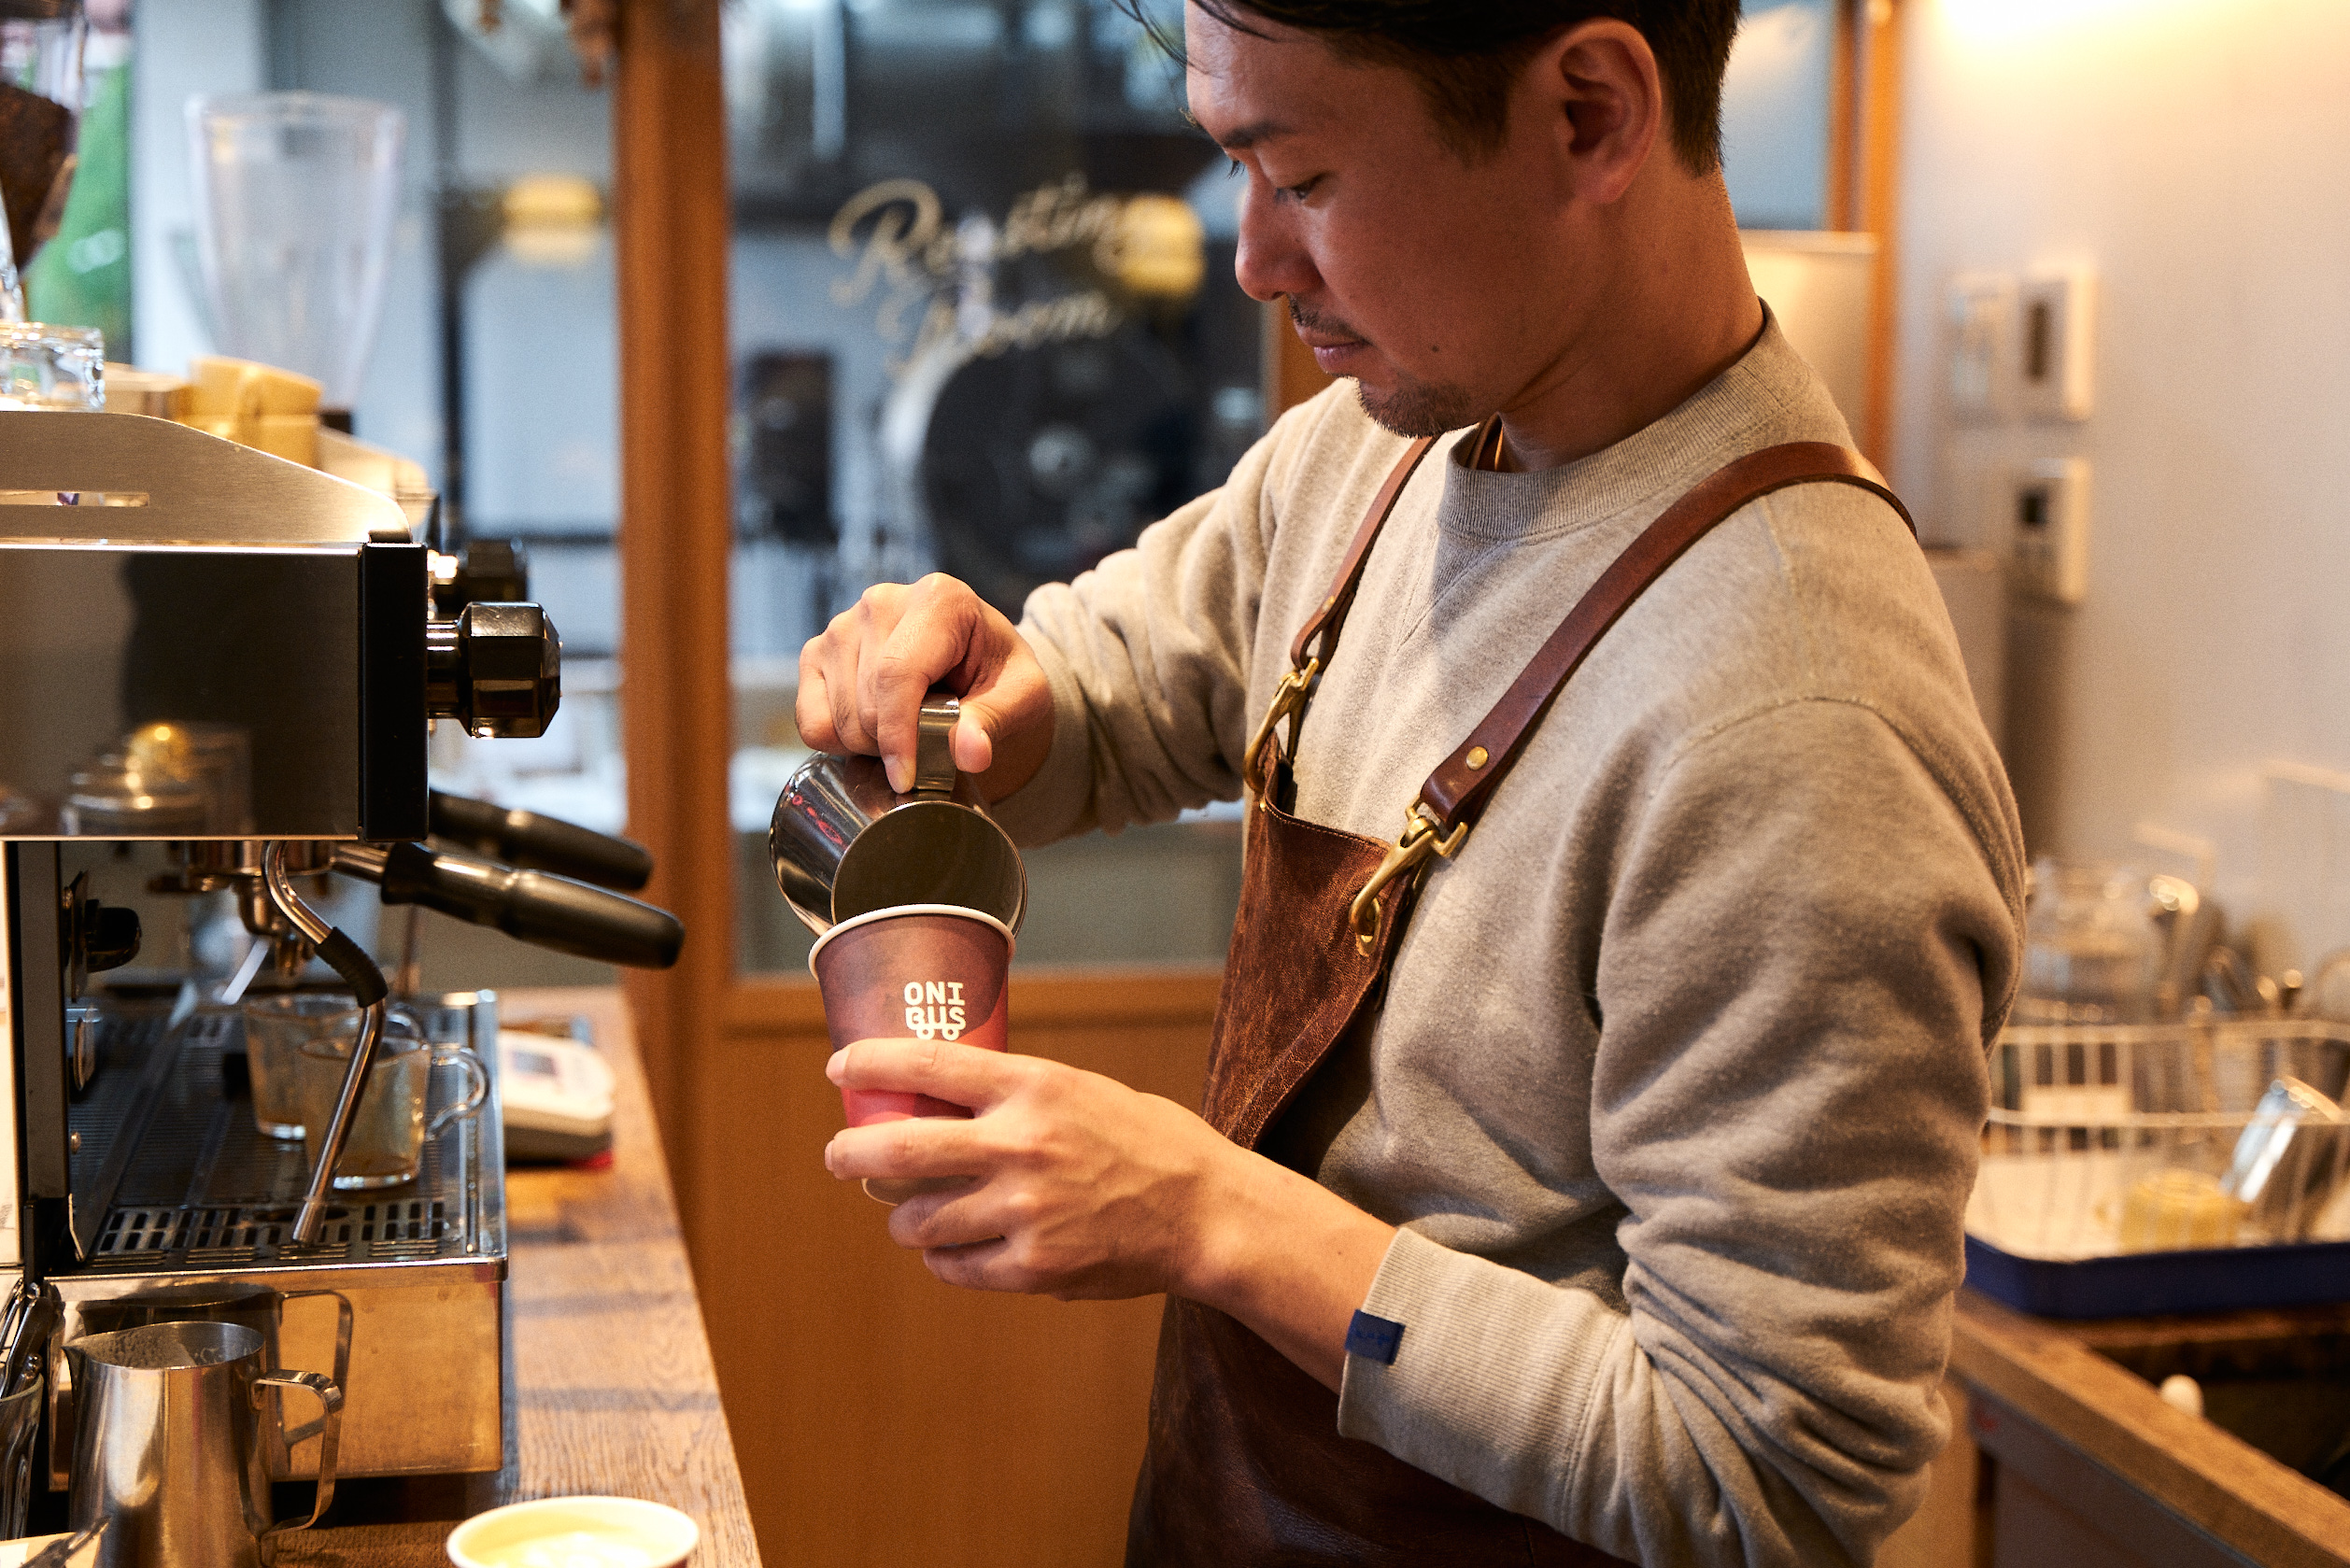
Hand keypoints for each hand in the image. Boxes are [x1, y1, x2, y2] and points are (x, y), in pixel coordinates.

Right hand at [795, 574, 1053, 799]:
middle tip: (929, 747)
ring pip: (838, 718)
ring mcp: (842, 625)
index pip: (898, 674)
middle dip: (894, 745)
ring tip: (908, 732)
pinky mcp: (816, 653)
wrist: (977, 665)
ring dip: (870, 746)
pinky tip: (875, 730)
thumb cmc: (999, 676)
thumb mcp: (1021, 698)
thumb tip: (969, 753)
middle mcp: (882, 602)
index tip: (908, 778)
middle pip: (866, 702)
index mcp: (939, 599)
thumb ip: (994, 721)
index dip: (899, 734)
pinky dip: (839, 742)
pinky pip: (811, 721)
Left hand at [822, 1038, 1397, 1388]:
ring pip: (919, 1220)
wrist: (1204, 1212)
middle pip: (899, 1148)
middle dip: (851, 1153)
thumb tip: (937, 1099)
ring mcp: (1024, 1211)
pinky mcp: (1034, 1267)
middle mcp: (1021, 1145)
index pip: (928, 1063)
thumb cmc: (1145, 1142)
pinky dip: (943, 1259)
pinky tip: (949, 1250)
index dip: (871, 1063)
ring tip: (907, 1215)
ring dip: (901, 1219)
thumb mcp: (1081, 1090)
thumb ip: (1015, 1096)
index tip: (839, 1067)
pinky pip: (955, 1267)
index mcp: (1034, 1087)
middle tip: (839, 1155)